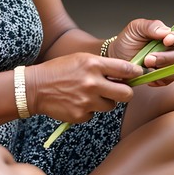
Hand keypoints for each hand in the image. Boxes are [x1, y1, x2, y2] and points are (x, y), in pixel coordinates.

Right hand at [28, 53, 142, 123]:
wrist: (35, 87)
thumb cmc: (59, 71)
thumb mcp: (81, 59)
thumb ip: (102, 66)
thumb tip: (124, 74)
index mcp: (93, 64)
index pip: (126, 69)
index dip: (136, 73)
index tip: (138, 74)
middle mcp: (92, 82)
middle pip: (126, 94)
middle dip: (126, 93)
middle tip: (121, 91)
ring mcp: (87, 101)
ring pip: (111, 106)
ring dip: (105, 102)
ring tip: (90, 95)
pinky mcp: (81, 115)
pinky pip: (95, 114)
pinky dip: (89, 110)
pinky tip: (77, 102)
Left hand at [110, 19, 173, 86]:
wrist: (116, 57)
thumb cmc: (127, 41)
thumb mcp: (136, 28)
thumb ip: (151, 26)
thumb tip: (166, 31)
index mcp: (170, 35)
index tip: (167, 40)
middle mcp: (173, 49)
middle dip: (166, 56)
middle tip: (149, 57)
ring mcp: (169, 64)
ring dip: (161, 66)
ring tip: (145, 63)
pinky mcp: (163, 77)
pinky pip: (168, 79)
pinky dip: (158, 77)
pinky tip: (147, 72)